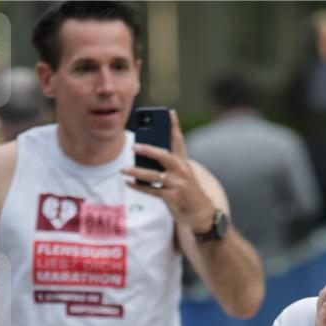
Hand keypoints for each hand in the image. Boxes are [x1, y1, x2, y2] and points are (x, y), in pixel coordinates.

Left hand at [121, 110, 215, 230]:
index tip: (169, 112)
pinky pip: (152, 190)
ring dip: (137, 171)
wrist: (202, 213)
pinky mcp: (172, 198)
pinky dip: (139, 186)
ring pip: (154, 175)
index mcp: (184, 162)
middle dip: (148, 150)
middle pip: (164, 156)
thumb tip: (145, 154)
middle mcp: (181, 171)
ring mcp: (177, 185)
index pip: (179, 140)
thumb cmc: (188, 190)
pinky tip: (129, 182)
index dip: (174, 126)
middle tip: (134, 146)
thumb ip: (169, 163)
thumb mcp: (183, 173)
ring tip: (123, 169)